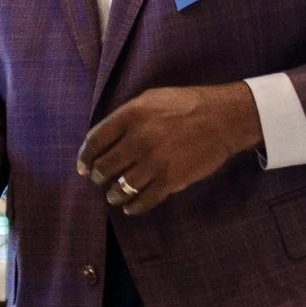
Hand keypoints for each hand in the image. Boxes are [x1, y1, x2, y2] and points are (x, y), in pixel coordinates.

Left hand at [77, 83, 263, 215]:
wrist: (223, 118)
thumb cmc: (186, 104)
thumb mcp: (150, 99)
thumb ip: (126, 116)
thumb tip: (105, 139)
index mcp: (131, 115)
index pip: (95, 141)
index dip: (84, 157)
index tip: (82, 167)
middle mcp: (139, 139)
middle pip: (104, 166)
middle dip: (98, 176)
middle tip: (99, 179)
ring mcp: (154, 162)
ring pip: (121, 186)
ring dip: (113, 194)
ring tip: (113, 195)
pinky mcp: (171, 179)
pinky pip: (144, 200)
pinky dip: (134, 207)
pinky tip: (130, 207)